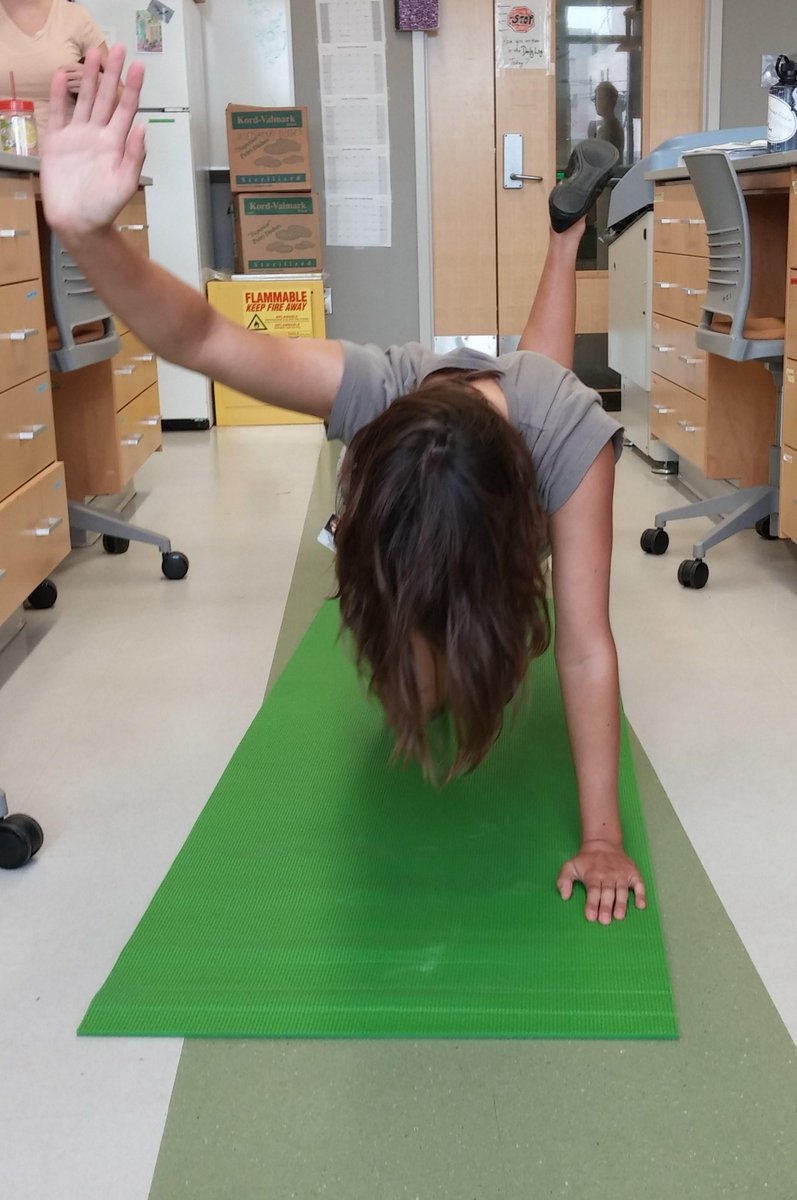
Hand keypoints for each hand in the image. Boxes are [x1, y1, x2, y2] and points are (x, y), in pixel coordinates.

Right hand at [41, 45, 145, 239]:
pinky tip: (62, 75)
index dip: (132, 87)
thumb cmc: (104, 208)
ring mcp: (77, 136)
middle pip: (106, 97)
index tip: (139, 66)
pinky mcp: (57, 142)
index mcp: (116, 143)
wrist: (78, 223)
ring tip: (94, 54)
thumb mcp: (125, 184)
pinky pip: (59, 113)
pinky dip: (60, 94)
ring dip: (89, 77)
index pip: (126, 109)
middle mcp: (98, 135)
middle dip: (112, 73)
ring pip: (84, 99)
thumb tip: (143, 127)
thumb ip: (135, 156)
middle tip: (118, 48)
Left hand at [557, 839, 646, 923]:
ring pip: (622, 890)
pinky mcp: (632, 873)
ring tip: (619, 916)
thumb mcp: (570, 866)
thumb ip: (564, 880)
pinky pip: (638, 884)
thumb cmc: (586, 860)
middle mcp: (608, 875)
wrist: (603, 843)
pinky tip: (641, 906)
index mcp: (593, 875)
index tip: (591, 917)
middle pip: (607, 892)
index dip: (592, 904)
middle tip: (605, 921)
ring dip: (621, 903)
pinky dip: (641, 894)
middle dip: (606, 907)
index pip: (593, 891)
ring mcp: (622, 874)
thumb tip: (564, 896)